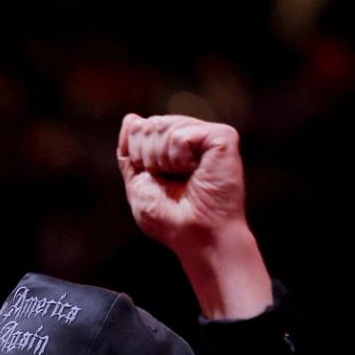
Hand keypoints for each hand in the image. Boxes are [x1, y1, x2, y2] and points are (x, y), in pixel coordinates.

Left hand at [117, 114, 249, 252]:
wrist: (196, 235)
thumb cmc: (169, 218)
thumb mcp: (138, 183)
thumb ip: (130, 151)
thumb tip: (131, 118)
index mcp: (175, 146)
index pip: (141, 128)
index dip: (138, 155)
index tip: (155, 179)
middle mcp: (194, 135)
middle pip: (151, 124)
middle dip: (148, 157)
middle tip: (171, 181)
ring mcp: (210, 134)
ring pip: (163, 126)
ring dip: (163, 161)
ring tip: (185, 178)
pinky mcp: (223, 136)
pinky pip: (182, 135)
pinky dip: (179, 159)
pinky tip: (196, 171)